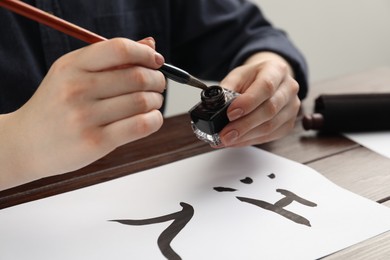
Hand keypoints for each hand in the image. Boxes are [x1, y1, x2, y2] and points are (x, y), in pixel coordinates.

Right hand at [0, 37, 165, 188]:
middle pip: (137, 76)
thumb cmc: (57, 106)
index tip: (156, 61)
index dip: (146, 54)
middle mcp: (76, 88)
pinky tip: (151, 118)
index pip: (120, 49)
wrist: (27, 143)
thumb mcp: (74, 74)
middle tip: (159, 85)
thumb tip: (150, 45)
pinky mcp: (95, 142)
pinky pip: (140, 126)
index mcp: (72, 66)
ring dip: (156, 101)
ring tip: (153, 102)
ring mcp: (85, 117)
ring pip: (142, 102)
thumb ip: (111, 58)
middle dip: (158, 80)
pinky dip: (155, 120)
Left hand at [218, 52, 299, 146]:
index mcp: (276, 70)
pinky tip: (236, 141)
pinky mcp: (288, 124)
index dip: (248, 102)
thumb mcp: (238, 76)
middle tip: (225, 134)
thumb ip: (227, 88)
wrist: (268, 81)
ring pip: (270, 126)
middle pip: (269, 110)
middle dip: (244, 125)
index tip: (230, 113)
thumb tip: (214, 106)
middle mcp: (289, 88)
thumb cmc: (253, 78)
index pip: (266, 86)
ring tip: (226, 140)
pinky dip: (250, 140)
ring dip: (245, 136)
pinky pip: (270, 136)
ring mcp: (291, 107)